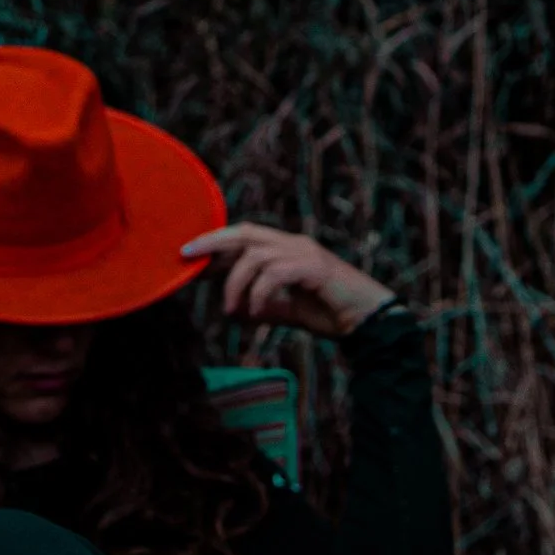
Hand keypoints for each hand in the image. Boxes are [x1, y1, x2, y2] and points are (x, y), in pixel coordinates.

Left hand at [180, 222, 394, 340]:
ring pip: (256, 256)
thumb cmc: (328, 313)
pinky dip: (259, 294)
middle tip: (187, 255)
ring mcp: (306, 253)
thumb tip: (230, 307)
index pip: (244, 236)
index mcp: (287, 248)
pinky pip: (275, 274)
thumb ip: (259, 302)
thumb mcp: (285, 307)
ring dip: (236, 284)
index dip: (215, 242)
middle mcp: (294, 243)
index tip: (188, 254)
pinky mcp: (315, 268)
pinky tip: (256, 313)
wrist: (367, 321)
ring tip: (232, 310)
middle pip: (245, 232)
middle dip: (212, 242)